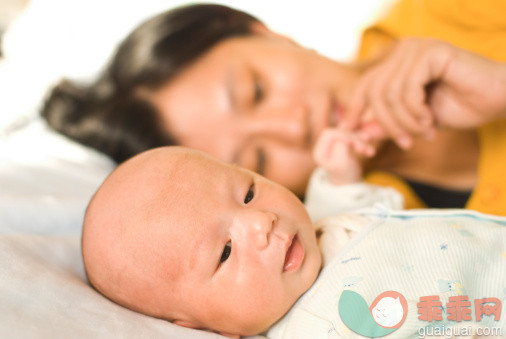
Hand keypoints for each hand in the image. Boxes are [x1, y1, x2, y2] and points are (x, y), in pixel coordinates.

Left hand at [313, 128, 375, 184]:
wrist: (350, 186)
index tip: (355, 145)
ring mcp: (332, 146)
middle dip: (354, 139)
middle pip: (339, 132)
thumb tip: (343, 138)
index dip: (343, 136)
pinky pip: (352, 137)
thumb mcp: (341, 164)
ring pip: (347, 134)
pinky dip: (362, 142)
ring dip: (361, 141)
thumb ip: (340, 149)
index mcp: (319, 152)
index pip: (329, 133)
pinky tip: (369, 149)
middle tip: (364, 150)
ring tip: (370, 152)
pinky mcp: (341, 145)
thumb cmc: (345, 176)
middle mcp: (323, 147)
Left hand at [343, 38, 505, 148]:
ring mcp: (416, 48)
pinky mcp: (430, 52)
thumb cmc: (458, 106)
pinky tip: (431, 119)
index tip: (350, 132)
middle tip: (406, 143)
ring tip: (425, 132)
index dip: (354, 110)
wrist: (498, 99)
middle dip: (387, 124)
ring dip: (406, 122)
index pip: (365, 86)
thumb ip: (388, 123)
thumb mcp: (414, 121)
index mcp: (397, 63)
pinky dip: (416, 112)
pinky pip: (407, 89)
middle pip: (374, 92)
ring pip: (390, 94)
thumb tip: (358, 132)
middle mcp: (403, 50)